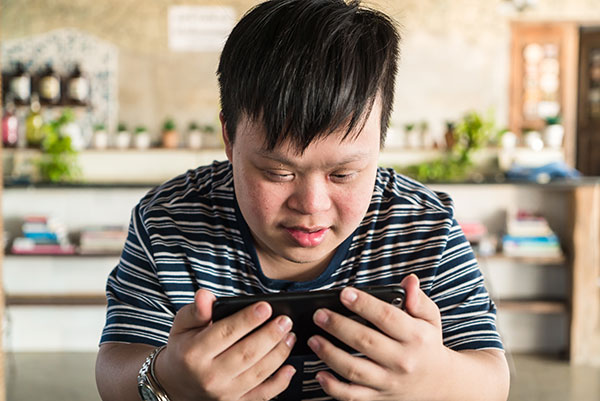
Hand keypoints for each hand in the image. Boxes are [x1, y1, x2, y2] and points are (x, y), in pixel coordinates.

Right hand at [155, 289, 296, 400]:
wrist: (176, 384)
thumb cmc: (184, 349)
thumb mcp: (182, 326)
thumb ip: (196, 310)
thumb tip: (205, 295)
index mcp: (194, 353)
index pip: (226, 333)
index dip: (248, 319)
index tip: (265, 307)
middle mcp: (209, 376)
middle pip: (246, 353)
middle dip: (270, 335)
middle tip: (285, 321)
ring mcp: (224, 392)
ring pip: (258, 373)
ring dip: (279, 354)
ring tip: (290, 336)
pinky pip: (262, 395)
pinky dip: (280, 383)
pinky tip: (290, 367)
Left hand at [307, 275, 451, 400]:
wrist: (439, 384)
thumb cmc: (427, 344)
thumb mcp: (430, 319)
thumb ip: (418, 299)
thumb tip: (409, 281)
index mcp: (415, 337)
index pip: (387, 317)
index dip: (364, 304)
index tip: (344, 293)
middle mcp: (402, 361)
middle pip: (365, 342)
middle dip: (338, 326)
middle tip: (319, 314)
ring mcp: (388, 381)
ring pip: (354, 370)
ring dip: (330, 354)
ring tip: (313, 339)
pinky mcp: (378, 397)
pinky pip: (352, 395)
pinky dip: (333, 387)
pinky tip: (319, 373)